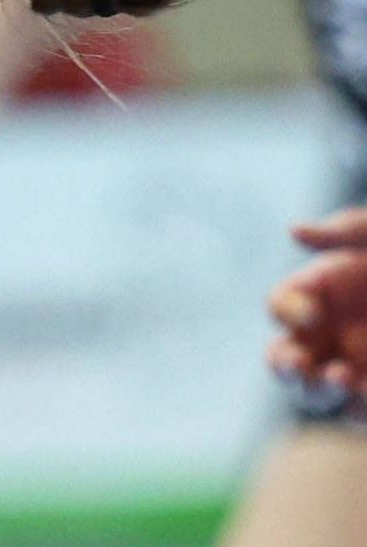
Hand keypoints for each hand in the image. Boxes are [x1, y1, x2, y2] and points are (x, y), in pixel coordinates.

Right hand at [270, 207, 366, 404]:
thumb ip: (343, 230)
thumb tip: (294, 231)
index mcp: (319, 292)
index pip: (281, 306)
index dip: (287, 311)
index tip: (312, 312)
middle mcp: (329, 334)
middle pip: (285, 359)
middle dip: (284, 366)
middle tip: (299, 363)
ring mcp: (355, 366)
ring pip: (320, 392)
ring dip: (322, 391)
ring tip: (343, 378)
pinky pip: (361, 409)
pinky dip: (361, 405)